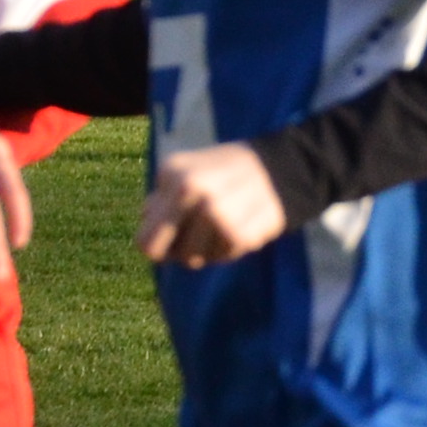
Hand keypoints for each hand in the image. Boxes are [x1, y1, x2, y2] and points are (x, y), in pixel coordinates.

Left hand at [140, 142, 289, 267]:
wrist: (281, 166)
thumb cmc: (224, 171)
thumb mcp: (184, 171)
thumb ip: (160, 199)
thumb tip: (145, 223)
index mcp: (174, 177)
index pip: (145, 241)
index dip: (158, 244)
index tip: (172, 237)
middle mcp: (193, 194)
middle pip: (171, 255)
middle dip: (179, 250)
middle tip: (196, 236)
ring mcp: (217, 215)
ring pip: (195, 260)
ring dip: (206, 249)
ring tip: (221, 225)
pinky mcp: (241, 233)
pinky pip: (222, 258)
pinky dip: (228, 248)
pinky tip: (239, 226)